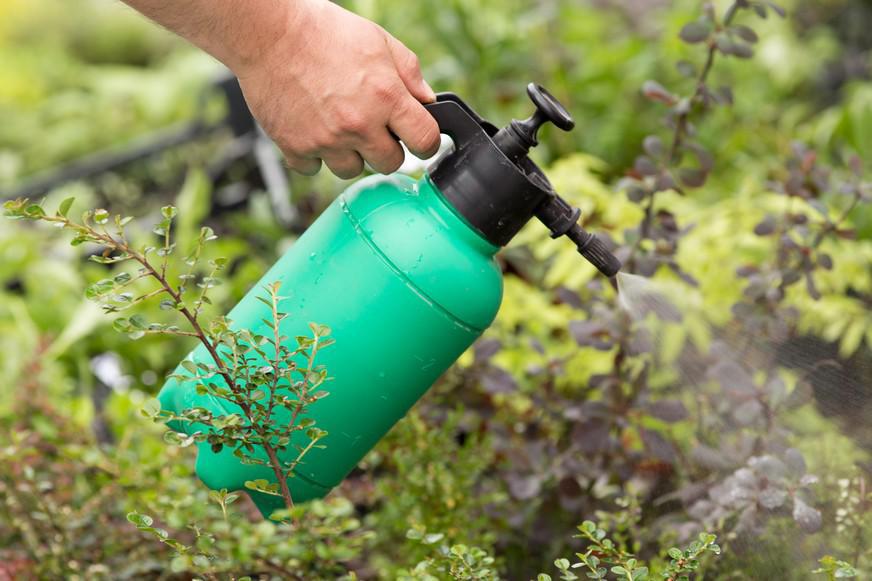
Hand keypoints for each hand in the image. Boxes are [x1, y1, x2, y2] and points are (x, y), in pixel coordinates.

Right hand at [236, 0, 440, 178]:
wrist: (267, 34)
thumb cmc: (322, 32)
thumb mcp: (378, 40)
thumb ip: (409, 73)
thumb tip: (428, 101)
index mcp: (386, 96)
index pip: (425, 140)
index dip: (426, 141)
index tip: (418, 138)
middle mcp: (358, 124)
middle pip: (390, 164)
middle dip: (386, 148)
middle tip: (373, 127)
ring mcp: (326, 140)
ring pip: (352, 170)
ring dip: (350, 154)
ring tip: (338, 125)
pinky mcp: (296, 147)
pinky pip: (314, 169)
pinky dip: (314, 155)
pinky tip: (312, 129)